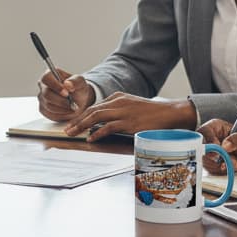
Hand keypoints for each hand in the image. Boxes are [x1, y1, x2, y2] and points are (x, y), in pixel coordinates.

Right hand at [37, 68, 93, 121]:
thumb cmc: (78, 88)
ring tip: (73, 107)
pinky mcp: (43, 109)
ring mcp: (41, 98)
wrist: (79, 100)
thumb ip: (75, 81)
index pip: (46, 78)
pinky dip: (61, 114)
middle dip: (61, 101)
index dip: (55, 86)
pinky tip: (67, 111)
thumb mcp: (81, 82)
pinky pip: (50, 114)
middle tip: (73, 104)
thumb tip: (67, 84)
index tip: (66, 93)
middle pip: (46, 94)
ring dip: (63, 109)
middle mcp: (43, 86)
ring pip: (49, 106)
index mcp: (50, 74)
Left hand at [65, 93, 196, 141]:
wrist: (169, 113)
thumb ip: (117, 111)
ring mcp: (123, 112)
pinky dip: (97, 133)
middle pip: (91, 110)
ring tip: (73, 133)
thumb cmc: (151, 113)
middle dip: (77, 120)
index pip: (94, 106)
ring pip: (96, 117)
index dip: (81, 115)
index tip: (72, 123)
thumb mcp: (131, 107)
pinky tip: (91, 138)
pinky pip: (109, 127)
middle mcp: (118, 102)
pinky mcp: (129, 123)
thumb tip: (103, 122)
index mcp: (117, 97)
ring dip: (82, 126)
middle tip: (67, 129)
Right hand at [198, 119, 236, 173]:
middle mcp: (208, 138)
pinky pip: (208, 168)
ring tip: (227, 162)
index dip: (208, 140)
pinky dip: (217, 170)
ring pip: (202, 159)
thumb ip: (236, 139)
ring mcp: (207, 151)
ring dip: (214, 164)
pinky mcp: (209, 162)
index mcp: (214, 127)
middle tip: (219, 160)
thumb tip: (225, 145)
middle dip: (209, 155)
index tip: (217, 148)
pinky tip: (225, 166)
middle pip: (199, 146)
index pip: (204, 131)